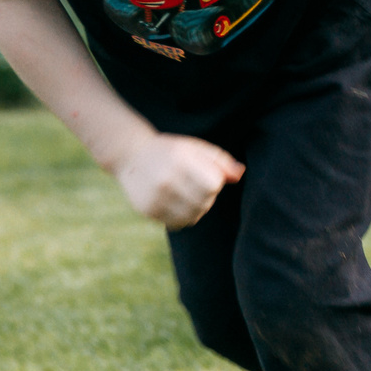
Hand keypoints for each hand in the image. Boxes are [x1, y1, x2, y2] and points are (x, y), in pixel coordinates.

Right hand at [111, 133, 245, 228]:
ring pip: (194, 216)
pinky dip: (183, 216)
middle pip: (205, 202)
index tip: (206, 173)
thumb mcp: (195, 148)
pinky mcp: (149, 210)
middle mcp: (166, 179)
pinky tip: (177, 203)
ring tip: (188, 194)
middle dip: (208, 195)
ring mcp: (156, 197)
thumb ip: (220, 160)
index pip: (213, 184)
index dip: (215, 180)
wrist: (131, 156)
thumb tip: (239, 174)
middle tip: (196, 184)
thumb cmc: (171, 151)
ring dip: (198, 208)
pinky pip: (178, 223)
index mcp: (180, 159)